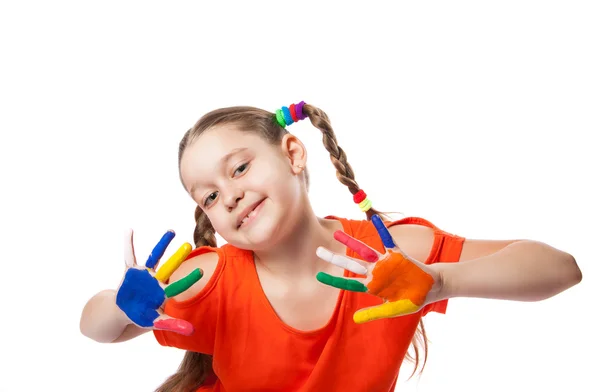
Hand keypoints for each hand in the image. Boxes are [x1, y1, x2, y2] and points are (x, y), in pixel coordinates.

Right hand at [116, 229, 201, 334]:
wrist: (123, 311)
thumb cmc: (142, 316)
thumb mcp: (156, 321)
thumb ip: (172, 324)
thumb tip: (193, 331)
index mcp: (163, 292)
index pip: (178, 285)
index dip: (188, 279)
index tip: (201, 271)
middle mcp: (156, 280)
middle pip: (169, 267)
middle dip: (178, 257)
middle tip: (188, 245)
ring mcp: (144, 274)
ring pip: (155, 256)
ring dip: (162, 244)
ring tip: (172, 231)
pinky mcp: (131, 271)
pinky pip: (129, 254)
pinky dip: (128, 243)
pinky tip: (129, 230)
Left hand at [316, 215, 441, 322]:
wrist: (430, 289)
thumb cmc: (411, 300)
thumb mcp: (392, 309)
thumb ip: (374, 313)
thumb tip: (355, 319)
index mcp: (372, 286)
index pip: (349, 283)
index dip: (334, 281)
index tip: (318, 276)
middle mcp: (374, 272)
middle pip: (350, 264)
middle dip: (335, 258)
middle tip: (317, 251)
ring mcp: (384, 262)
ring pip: (364, 250)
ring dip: (351, 242)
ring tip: (336, 234)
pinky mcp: (397, 254)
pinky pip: (388, 240)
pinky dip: (382, 231)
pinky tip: (376, 221)